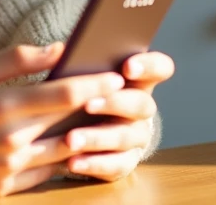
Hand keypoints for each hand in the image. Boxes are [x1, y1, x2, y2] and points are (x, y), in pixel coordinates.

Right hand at [0, 43, 126, 197]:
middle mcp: (10, 141)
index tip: (115, 75)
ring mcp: (8, 169)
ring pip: (64, 152)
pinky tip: (70, 144)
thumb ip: (18, 58)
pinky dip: (61, 159)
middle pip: (70, 123)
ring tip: (100, 120)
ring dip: (85, 136)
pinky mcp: (4, 189)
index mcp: (2, 106)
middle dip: (96, 107)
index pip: (64, 94)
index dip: (95, 84)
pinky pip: (45, 174)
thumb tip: (59, 49)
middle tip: (117, 95)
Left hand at [60, 51, 175, 181]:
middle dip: (115, 103)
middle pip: (142, 104)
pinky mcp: (124, 162)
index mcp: (135, 78)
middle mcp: (141, 107)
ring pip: (126, 137)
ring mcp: (136, 136)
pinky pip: (116, 166)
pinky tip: (72, 162)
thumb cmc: (72, 91)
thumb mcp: (71, 72)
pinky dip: (93, 164)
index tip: (127, 67)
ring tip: (70, 139)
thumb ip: (68, 60)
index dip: (149, 66)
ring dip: (98, 138)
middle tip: (88, 104)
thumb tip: (56, 50)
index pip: (160, 67)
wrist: (62, 128)